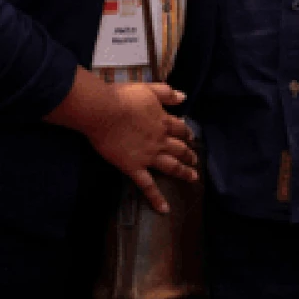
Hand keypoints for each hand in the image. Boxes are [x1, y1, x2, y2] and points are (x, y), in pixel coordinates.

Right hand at [89, 82, 198, 210]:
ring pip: (171, 166)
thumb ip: (167, 93)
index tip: (191, 137)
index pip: (180, 128)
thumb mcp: (150, 89)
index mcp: (164, 121)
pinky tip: (164, 209)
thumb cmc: (124, 97)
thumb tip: (183, 96)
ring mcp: (148, 156)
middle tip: (195, 160)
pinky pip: (147, 186)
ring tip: (193, 177)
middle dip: (189, 154)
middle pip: (180, 148)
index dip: (187, 132)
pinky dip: (156, 198)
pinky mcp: (133, 167)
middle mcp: (160, 140)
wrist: (103, 111)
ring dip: (183, 172)